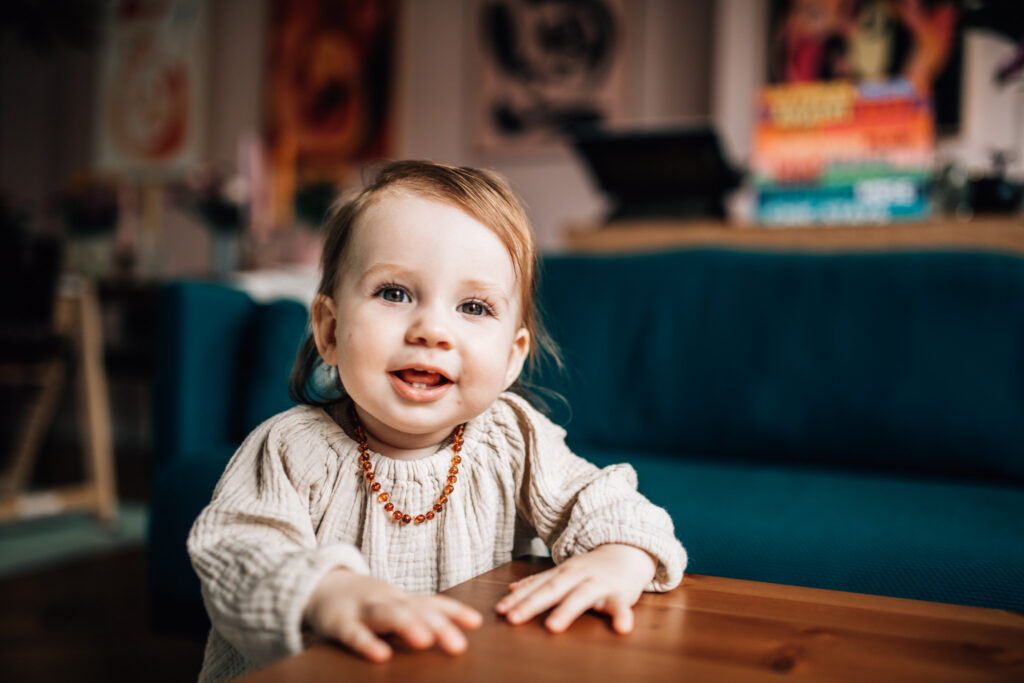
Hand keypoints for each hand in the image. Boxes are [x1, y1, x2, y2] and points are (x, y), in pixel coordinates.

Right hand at [303, 569, 482, 661]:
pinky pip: (354, 634)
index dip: (453, 611)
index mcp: (400, 598)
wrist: (317, 586)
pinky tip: (382, 656)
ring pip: (387, 615)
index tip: (476, 621)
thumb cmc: (363, 603)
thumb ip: (417, 616)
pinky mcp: (339, 623)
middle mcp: (385, 600)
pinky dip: (367, 644)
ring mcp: (362, 609)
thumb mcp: (391, 605)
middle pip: (415, 609)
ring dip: (407, 626)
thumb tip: (451, 634)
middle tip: (459, 645)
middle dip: (438, 626)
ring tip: (425, 641)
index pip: (431, 602)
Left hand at [494, 544, 655, 633]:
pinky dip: (622, 616)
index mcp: (562, 573)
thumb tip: (512, 588)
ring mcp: (599, 583)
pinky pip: (622, 606)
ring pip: (582, 596)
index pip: (536, 586)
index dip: (518, 598)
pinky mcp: (621, 594)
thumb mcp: (564, 572)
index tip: (500, 611)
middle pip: (553, 590)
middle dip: (532, 604)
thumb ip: (539, 581)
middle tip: (514, 619)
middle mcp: (578, 576)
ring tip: (553, 627)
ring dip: (567, 611)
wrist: (628, 553)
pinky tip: (621, 628)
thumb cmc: (591, 568)